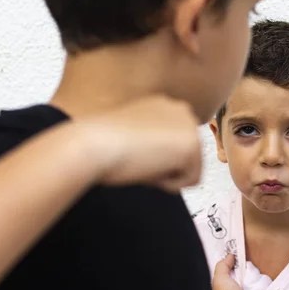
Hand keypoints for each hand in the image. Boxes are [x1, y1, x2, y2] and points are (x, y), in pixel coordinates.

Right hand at [78, 95, 201, 191]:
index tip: (135, 155)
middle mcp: (181, 110)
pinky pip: (191, 180)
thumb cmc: (103, 144)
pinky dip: (171, 184)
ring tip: (142, 164)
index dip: (156, 158)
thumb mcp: (134, 136)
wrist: (95, 144)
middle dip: (166, 167)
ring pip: (190, 169)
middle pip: (187, 156)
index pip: (174, 144)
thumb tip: (169, 164)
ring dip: (167, 175)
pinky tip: (149, 170)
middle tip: (138, 162)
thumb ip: (154, 142)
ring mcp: (190, 127)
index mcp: (164, 105)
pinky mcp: (193, 145)